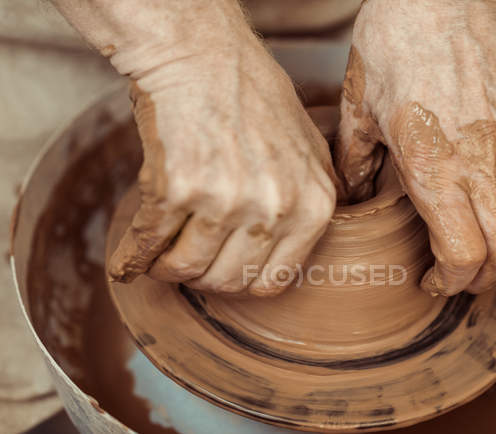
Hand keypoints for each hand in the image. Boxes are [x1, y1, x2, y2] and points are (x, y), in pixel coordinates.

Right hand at [108, 25, 336, 295]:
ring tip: (162, 255)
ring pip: (186, 269)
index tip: (222, 272)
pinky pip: (148, 245)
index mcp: (314, 207)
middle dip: (202, 277)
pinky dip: (132, 259)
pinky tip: (128, 262)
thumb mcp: (309, 147)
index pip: (272, 282)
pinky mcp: (180, 190)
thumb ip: (317, 195)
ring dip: (167, 268)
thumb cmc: (255, 97)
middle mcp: (275, 209)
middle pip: (227, 282)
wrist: (203, 57)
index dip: (240, 283)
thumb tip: (313, 233)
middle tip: (189, 259)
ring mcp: (228, 201)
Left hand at [336, 0, 495, 295]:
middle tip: (460, 276)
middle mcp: (483, 160)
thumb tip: (351, 200)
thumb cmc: (389, 48)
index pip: (461, 252)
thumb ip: (354, 164)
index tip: (434, 282)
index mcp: (434, 167)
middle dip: (480, 276)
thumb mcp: (357, 110)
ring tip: (486, 247)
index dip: (450, 281)